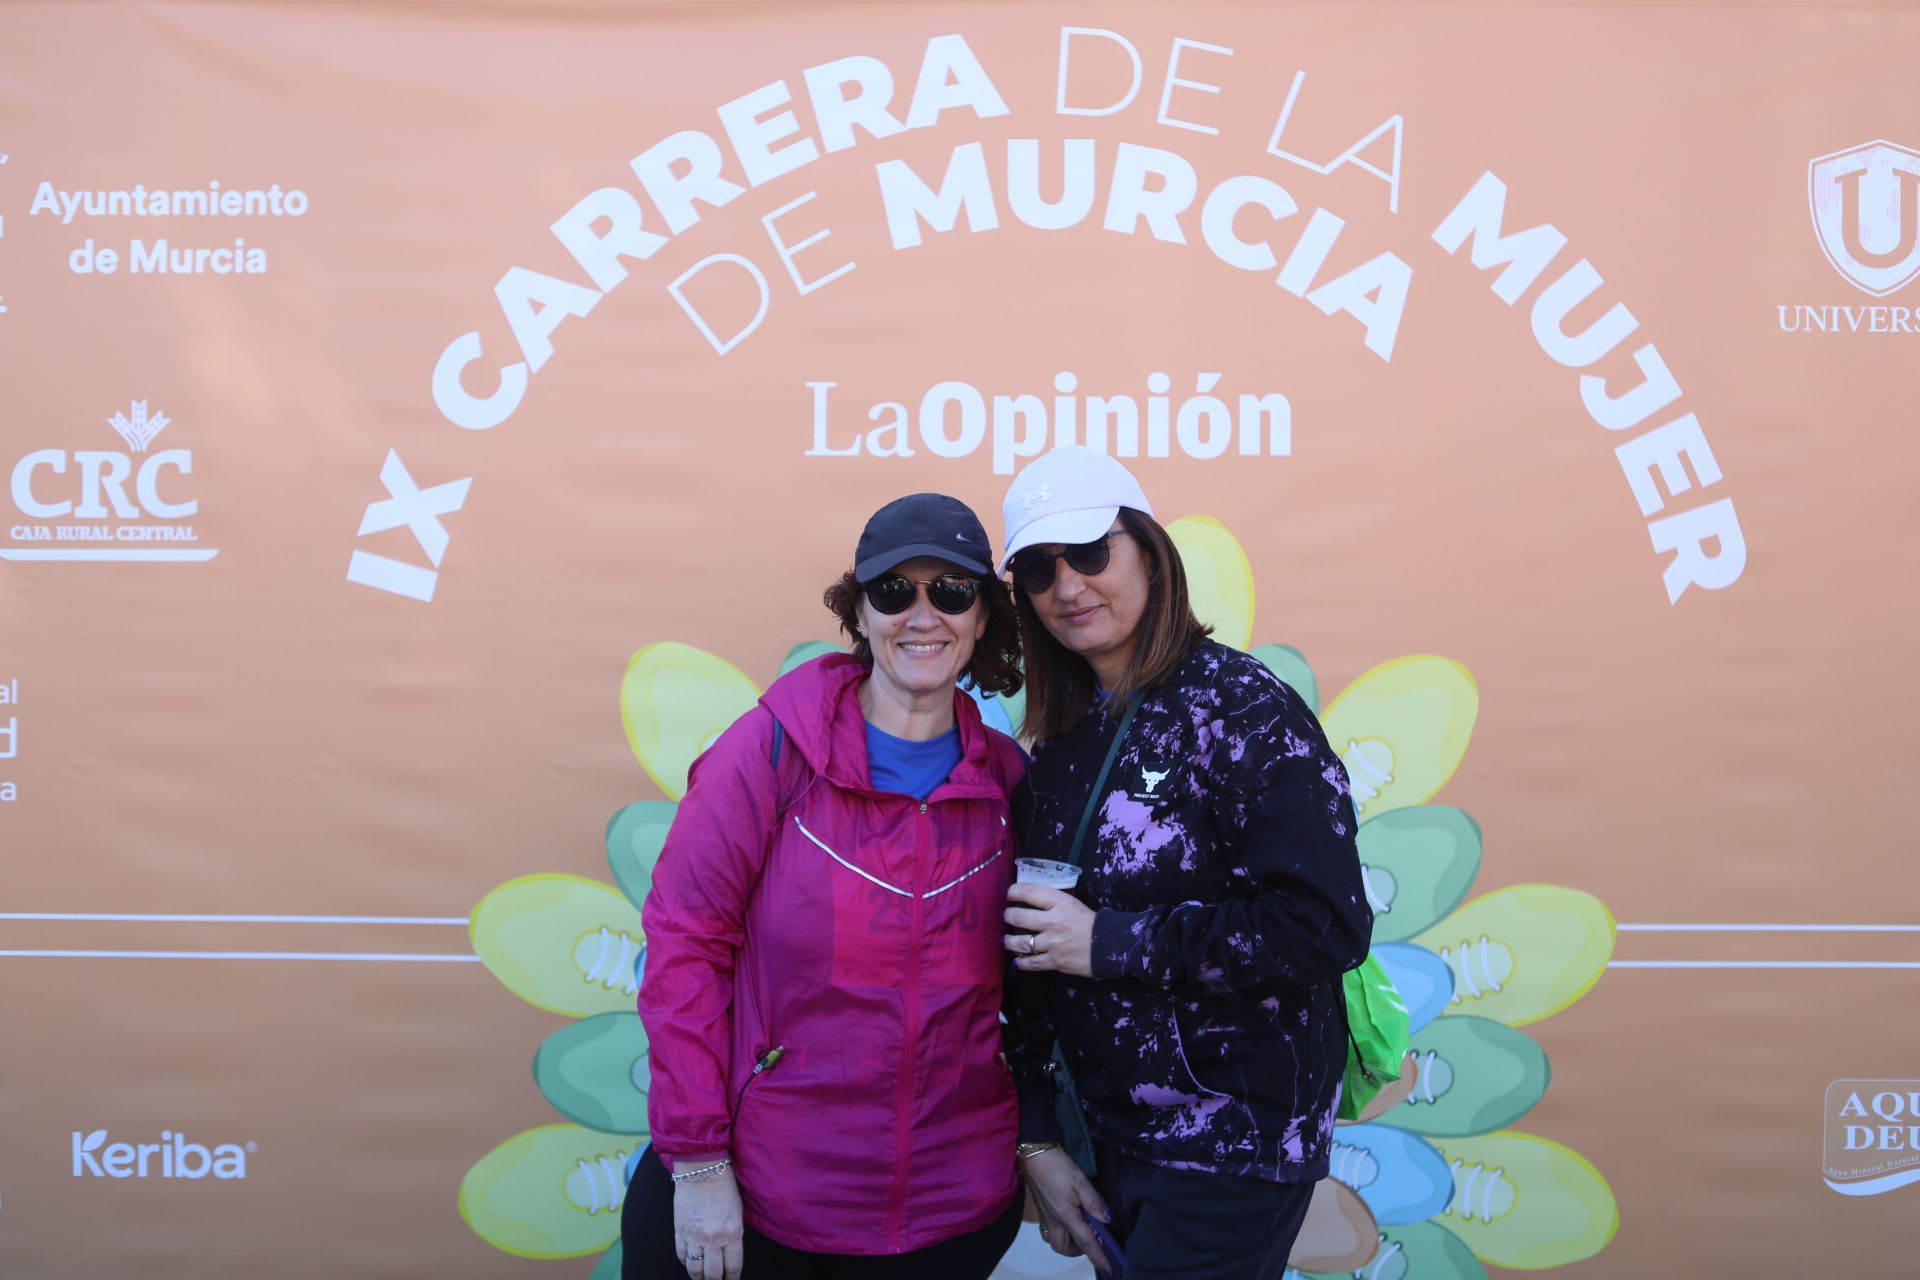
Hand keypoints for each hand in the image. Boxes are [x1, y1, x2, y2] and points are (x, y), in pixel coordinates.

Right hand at [672, 1165, 743, 1279]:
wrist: (701, 1170)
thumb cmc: (724, 1188)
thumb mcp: (737, 1213)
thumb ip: (733, 1235)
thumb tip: (729, 1255)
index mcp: (732, 1233)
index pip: (733, 1267)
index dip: (732, 1279)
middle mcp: (713, 1239)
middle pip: (713, 1273)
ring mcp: (694, 1237)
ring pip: (695, 1270)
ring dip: (699, 1277)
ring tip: (702, 1277)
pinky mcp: (680, 1231)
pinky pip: (681, 1256)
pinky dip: (686, 1262)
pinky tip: (690, 1262)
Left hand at [1003, 884, 1095, 976]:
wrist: (1110, 946)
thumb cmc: (1090, 922)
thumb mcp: (1072, 903)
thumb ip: (1052, 901)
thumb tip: (1028, 898)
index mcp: (1060, 903)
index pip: (1029, 892)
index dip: (1014, 891)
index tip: (1010, 894)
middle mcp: (1054, 921)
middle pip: (1019, 917)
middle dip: (1008, 916)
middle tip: (1007, 916)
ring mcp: (1053, 943)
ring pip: (1021, 942)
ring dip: (1009, 941)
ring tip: (1006, 940)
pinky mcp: (1056, 961)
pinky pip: (1031, 963)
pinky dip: (1022, 962)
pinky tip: (1018, 960)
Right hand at [1020, 1147, 1112, 1272]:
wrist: (1033, 1154)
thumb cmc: (1057, 1166)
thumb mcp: (1081, 1182)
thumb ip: (1095, 1202)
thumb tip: (1108, 1220)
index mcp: (1066, 1216)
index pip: (1086, 1243)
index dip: (1099, 1257)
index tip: (1108, 1269)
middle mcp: (1054, 1221)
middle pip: (1065, 1248)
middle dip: (1079, 1251)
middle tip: (1092, 1239)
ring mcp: (1046, 1216)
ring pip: (1056, 1241)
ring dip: (1069, 1243)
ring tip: (1081, 1230)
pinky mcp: (1041, 1209)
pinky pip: (1050, 1230)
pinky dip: (1060, 1232)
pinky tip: (1067, 1218)